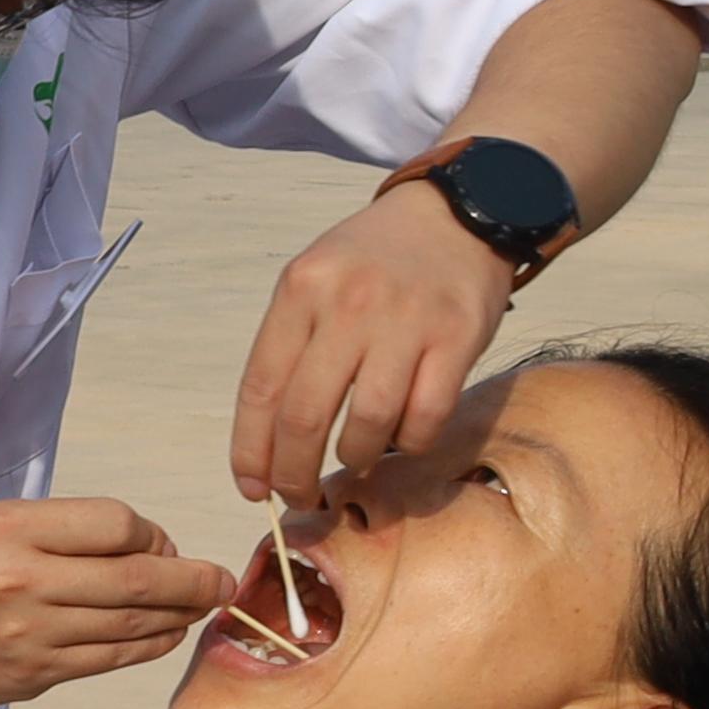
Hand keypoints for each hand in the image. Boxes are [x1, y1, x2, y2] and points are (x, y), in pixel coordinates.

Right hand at [0, 499, 235, 707]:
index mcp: (10, 531)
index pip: (115, 524)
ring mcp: (27, 636)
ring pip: (131, 624)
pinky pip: (109, 659)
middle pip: (136, 578)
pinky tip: (165, 633)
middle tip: (223, 581)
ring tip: (203, 607)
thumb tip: (151, 549)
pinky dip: (148, 645)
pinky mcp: (31, 677)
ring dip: (179, 616)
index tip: (161, 544)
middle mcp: (20, 582)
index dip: (152, 534)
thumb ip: (64, 531)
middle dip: (193, 580)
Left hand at [231, 186, 512, 505]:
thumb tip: (268, 441)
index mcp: (300, 289)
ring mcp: (405, 321)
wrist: (456, 213)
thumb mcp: (316, 278)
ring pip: (366, 425)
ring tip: (352, 463)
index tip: (252, 487)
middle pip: (305, 417)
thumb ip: (291, 346)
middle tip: (298, 496)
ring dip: (353, 461)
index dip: (251, 451)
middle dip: (294, 473)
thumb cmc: (374, 259)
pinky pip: (425, 417)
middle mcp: (348, 304)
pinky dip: (408, 444)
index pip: (260, 388)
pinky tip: (400, 440)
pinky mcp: (457, 337)